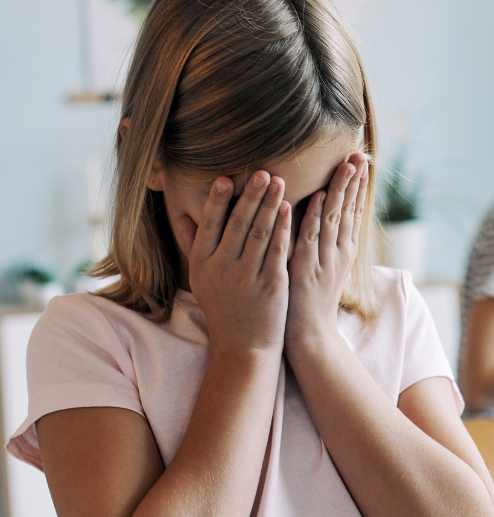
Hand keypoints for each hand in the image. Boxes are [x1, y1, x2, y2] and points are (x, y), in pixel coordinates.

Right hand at [176, 171, 290, 356]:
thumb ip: (192, 244)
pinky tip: (289, 209)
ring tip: (278, 181)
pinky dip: (283, 228)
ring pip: (260, 233)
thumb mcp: (200, 278)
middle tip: (262, 171)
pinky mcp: (271, 284)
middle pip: (238, 224)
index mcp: (202, 264)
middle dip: (250, 196)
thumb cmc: (224, 306)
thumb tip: (180, 215)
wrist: (244, 345)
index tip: (226, 177)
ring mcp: (247, 277)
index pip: (209, 225)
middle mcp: (222, 268)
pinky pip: (278, 250)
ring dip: (270, 204)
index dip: (217, 200)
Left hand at [285, 153, 369, 353]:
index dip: (358, 187)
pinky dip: (318, 215)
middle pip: (350, 210)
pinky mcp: (308, 267)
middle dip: (355, 181)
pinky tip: (321, 196)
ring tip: (348, 165)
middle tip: (360, 155)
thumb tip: (320, 217)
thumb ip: (323, 242)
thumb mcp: (323, 267)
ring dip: (342, 190)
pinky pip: (313, 236)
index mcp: (344, 250)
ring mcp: (325, 259)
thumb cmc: (310, 300)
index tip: (362, 162)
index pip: (354, 212)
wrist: (309, 334)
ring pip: (336, 218)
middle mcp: (339, 252)